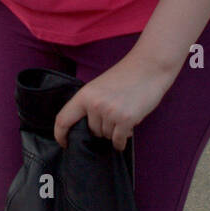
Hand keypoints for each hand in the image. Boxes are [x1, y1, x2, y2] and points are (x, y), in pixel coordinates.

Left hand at [53, 50, 181, 151]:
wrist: (149, 67)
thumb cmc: (126, 76)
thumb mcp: (100, 86)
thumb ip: (90, 104)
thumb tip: (87, 129)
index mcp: (85, 94)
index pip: (63, 119)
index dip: (60, 134)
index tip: (64, 143)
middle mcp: (95, 104)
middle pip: (91, 131)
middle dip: (101, 129)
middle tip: (114, 115)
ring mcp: (110, 112)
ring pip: (106, 136)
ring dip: (114, 131)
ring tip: (124, 115)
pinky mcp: (125, 119)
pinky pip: (118, 140)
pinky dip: (121, 142)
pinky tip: (127, 133)